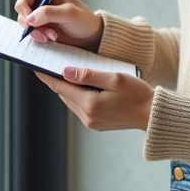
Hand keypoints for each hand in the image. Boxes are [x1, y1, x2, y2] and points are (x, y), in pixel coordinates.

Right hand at [15, 0, 102, 50]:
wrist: (90, 37)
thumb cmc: (84, 20)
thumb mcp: (70, 14)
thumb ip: (50, 13)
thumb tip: (30, 17)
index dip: (24, 2)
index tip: (30, 18)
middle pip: (22, 6)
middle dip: (30, 21)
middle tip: (42, 32)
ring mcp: (39, 14)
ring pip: (24, 20)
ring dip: (35, 31)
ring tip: (51, 36)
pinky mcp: (39, 27)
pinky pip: (29, 31)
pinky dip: (36, 36)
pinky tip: (49, 39)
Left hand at [36, 67, 154, 130]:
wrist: (153, 115)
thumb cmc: (138, 94)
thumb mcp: (114, 78)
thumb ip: (89, 74)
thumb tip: (66, 72)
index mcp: (90, 104)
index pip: (61, 87)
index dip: (47, 77)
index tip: (37, 68)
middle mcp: (88, 117)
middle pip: (64, 95)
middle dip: (57, 81)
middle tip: (49, 66)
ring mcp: (92, 122)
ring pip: (72, 101)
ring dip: (68, 89)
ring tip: (65, 74)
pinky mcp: (97, 124)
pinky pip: (80, 107)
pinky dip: (78, 96)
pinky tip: (82, 86)